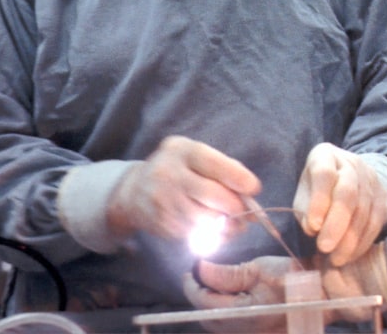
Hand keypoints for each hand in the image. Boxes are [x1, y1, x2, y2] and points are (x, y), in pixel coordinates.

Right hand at [107, 135, 260, 240]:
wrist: (132, 191)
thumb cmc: (175, 169)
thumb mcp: (194, 156)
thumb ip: (222, 168)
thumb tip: (250, 192)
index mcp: (182, 150)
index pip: (215, 165)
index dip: (239, 178)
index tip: (254, 189)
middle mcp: (169, 174)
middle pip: (214, 195)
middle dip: (236, 207)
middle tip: (248, 213)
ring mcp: (163, 201)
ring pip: (207, 220)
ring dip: (228, 226)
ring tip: (236, 224)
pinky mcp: (161, 224)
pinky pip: (196, 234)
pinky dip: (212, 236)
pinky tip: (216, 230)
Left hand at [184, 257, 296, 332]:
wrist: (322, 296)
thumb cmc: (294, 278)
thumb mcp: (260, 269)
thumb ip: (227, 273)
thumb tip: (200, 268)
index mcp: (245, 314)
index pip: (204, 303)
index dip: (192, 286)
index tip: (189, 270)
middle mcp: (244, 331)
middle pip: (207, 318)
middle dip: (199, 297)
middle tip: (199, 276)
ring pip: (218, 325)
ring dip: (211, 306)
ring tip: (215, 286)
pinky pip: (231, 327)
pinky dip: (225, 314)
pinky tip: (231, 299)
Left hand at [293, 144, 386, 265]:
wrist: (351, 178)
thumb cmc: (319, 189)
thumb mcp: (304, 193)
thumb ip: (305, 210)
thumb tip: (313, 229)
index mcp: (325, 156)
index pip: (324, 175)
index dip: (319, 201)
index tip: (312, 227)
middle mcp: (351, 163)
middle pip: (348, 193)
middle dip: (336, 224)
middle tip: (324, 248)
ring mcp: (371, 179)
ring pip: (364, 210)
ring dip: (349, 239)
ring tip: (335, 258)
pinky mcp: (383, 197)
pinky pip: (376, 222)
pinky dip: (362, 242)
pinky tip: (350, 255)